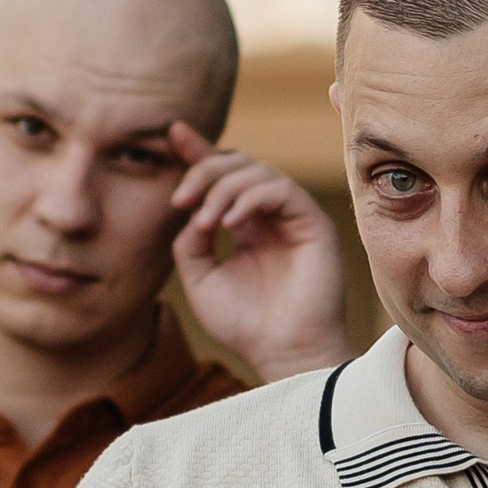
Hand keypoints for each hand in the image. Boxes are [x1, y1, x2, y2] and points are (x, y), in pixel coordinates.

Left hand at [164, 127, 350, 382]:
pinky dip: (250, 198)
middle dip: (203, 170)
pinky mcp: (314, 224)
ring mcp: (293, 218)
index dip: (199, 152)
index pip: (223, 176)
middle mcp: (271, 216)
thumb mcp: (200, 278)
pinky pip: (281, 189)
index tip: (173, 133)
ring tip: (205, 221)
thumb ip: (190, 240)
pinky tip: (229, 223)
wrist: (282, 354)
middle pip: (238, 165)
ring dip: (223, 188)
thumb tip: (191, 209)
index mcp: (246, 225)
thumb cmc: (245, 325)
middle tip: (179, 199)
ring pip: (258, 171)